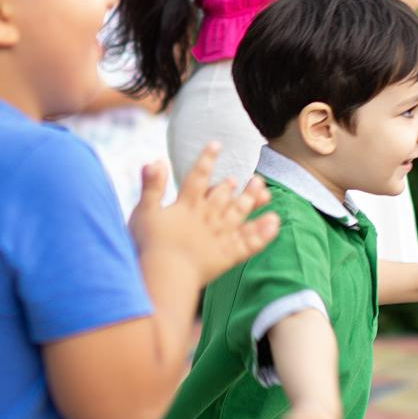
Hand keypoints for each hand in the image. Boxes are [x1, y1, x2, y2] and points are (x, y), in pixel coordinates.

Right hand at [129, 144, 280, 284]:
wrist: (167, 274)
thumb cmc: (151, 245)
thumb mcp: (144, 212)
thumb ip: (151, 186)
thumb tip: (155, 160)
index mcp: (187, 205)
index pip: (198, 176)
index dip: (207, 159)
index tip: (216, 144)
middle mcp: (208, 216)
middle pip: (224, 196)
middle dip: (234, 185)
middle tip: (246, 177)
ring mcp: (221, 235)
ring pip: (240, 213)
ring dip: (252, 200)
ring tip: (264, 191)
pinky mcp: (229, 255)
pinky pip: (250, 243)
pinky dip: (263, 233)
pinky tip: (274, 223)